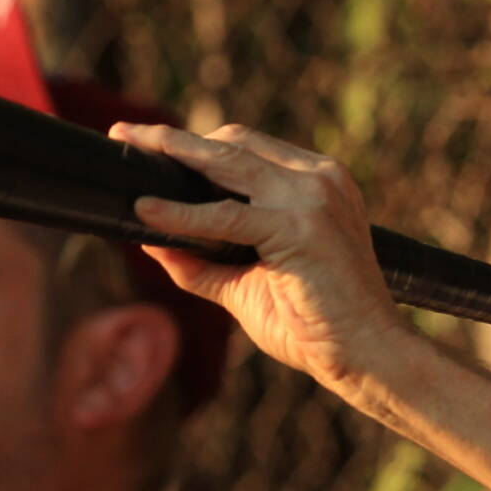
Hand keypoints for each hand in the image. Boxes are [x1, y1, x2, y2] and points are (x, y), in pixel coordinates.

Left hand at [112, 123, 414, 395]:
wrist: (367, 356)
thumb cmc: (314, 326)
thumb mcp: (247, 284)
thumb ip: (202, 260)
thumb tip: (147, 239)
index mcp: (318, 183)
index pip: (247, 148)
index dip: (196, 144)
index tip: (149, 142)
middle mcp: (319, 179)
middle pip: (233, 143)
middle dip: (173, 138)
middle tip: (123, 135)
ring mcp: (313, 197)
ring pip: (226, 163)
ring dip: (172, 153)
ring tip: (128, 150)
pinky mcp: (299, 227)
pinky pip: (225, 215)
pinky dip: (181, 212)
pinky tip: (146, 210)